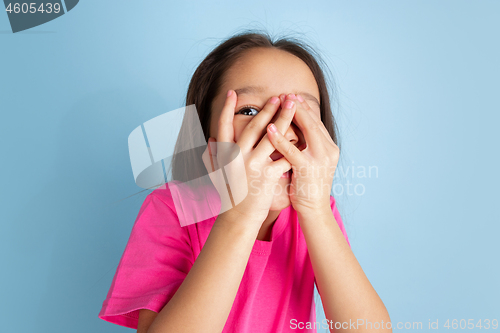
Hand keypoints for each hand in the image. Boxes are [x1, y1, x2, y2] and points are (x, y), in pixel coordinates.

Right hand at [201, 90, 295, 227]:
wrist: (238, 218)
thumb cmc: (230, 195)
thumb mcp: (217, 174)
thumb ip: (214, 155)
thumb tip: (210, 138)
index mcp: (225, 155)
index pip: (224, 126)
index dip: (227, 109)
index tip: (232, 93)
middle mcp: (238, 158)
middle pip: (254, 127)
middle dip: (267, 110)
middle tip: (279, 96)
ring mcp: (253, 166)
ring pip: (272, 137)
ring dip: (284, 119)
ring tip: (293, 107)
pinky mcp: (267, 176)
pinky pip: (283, 157)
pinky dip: (293, 146)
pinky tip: (303, 135)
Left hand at [267, 93, 338, 214]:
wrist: (314, 211)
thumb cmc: (308, 187)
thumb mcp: (310, 162)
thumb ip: (306, 146)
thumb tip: (295, 130)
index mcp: (329, 148)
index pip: (316, 122)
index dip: (304, 108)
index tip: (292, 96)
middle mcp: (328, 150)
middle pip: (312, 121)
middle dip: (298, 106)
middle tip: (285, 93)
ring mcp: (319, 159)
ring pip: (306, 130)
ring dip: (291, 114)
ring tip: (278, 101)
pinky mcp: (307, 169)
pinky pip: (291, 150)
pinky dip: (280, 138)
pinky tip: (269, 128)